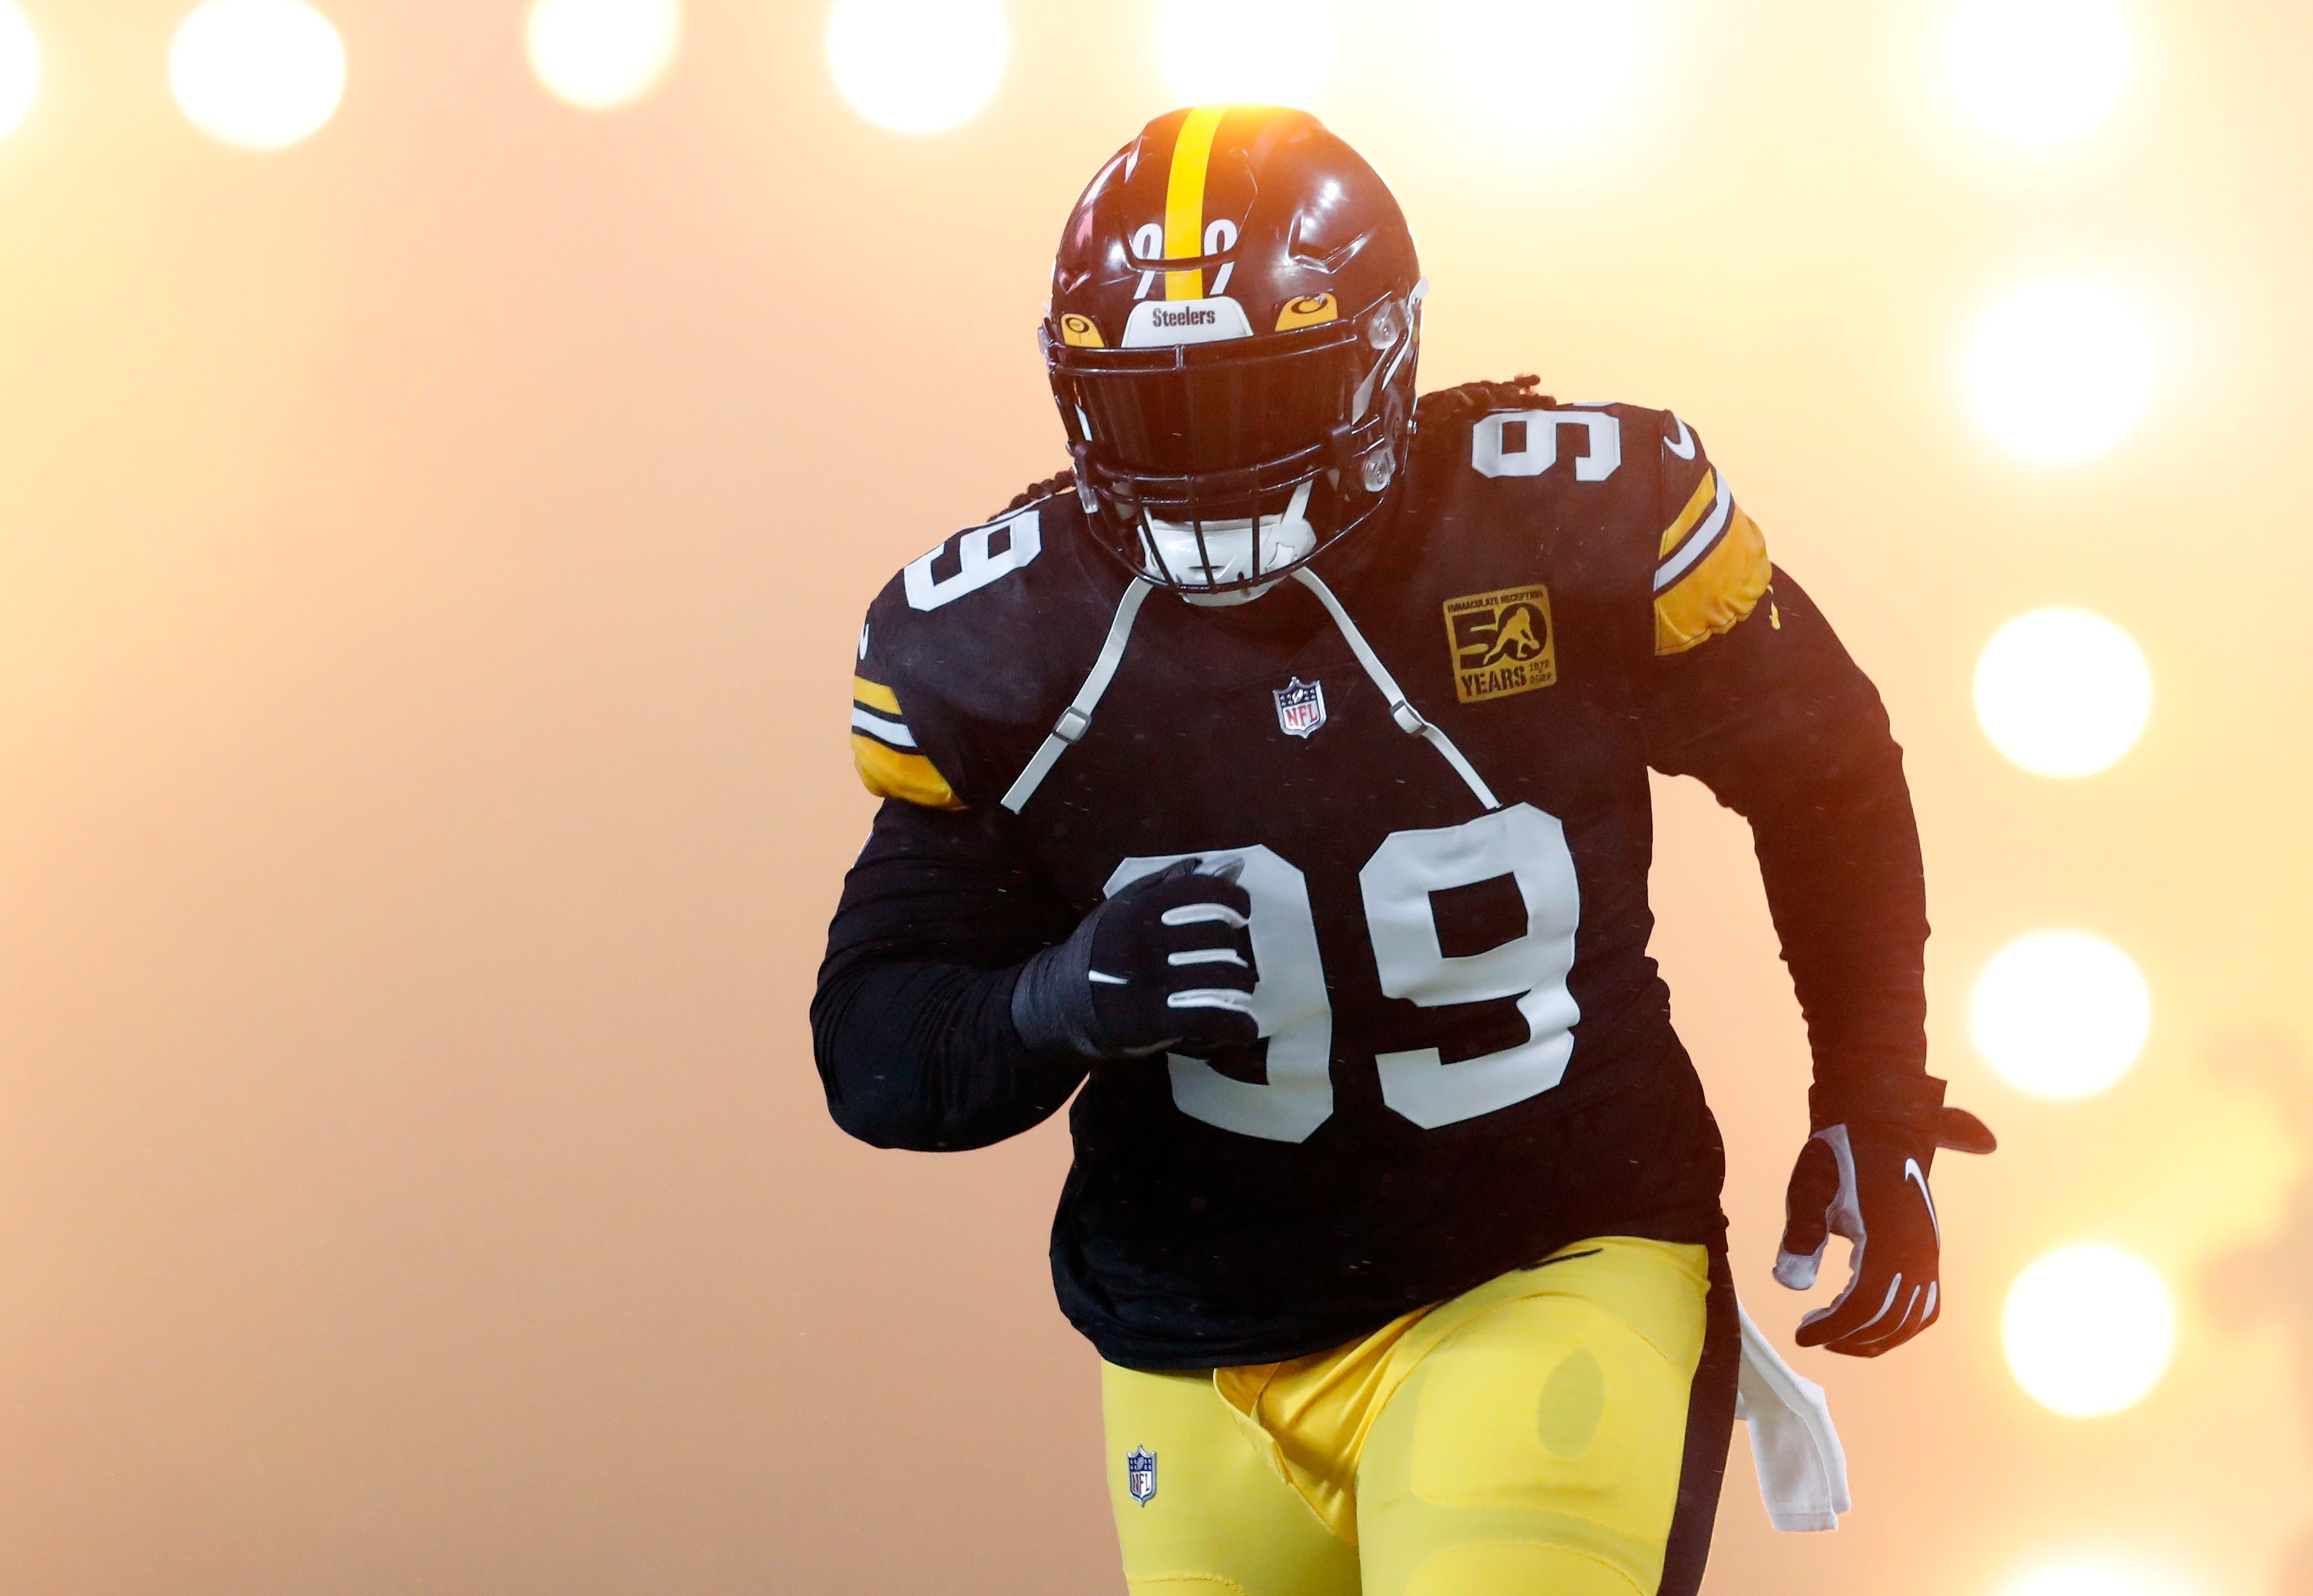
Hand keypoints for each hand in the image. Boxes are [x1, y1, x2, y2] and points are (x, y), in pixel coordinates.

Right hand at [1009, 857, 1259, 1061]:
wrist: (1060, 1004)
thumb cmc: (1102, 949)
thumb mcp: (1128, 904)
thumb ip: (1178, 883)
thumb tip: (1234, 864)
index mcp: (1139, 908)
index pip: (1206, 891)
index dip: (1235, 901)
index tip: (1239, 914)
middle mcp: (1144, 940)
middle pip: (1219, 936)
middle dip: (1232, 949)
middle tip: (1226, 961)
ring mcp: (1149, 982)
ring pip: (1224, 977)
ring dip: (1239, 987)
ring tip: (1232, 991)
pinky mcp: (1154, 1021)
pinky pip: (1215, 1018)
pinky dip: (1238, 1025)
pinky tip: (1239, 1025)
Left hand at [1775, 1102, 1995, 1356]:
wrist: (1880, 1124)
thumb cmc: (1838, 1155)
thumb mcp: (1809, 1191)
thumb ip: (1801, 1238)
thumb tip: (1790, 1285)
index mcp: (1889, 1240)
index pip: (1864, 1306)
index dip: (1833, 1329)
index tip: (1801, 1336)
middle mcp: (1918, 1253)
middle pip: (1890, 1319)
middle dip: (1849, 1337)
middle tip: (1811, 1333)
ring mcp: (1928, 1253)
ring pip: (1914, 1317)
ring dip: (1877, 1336)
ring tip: (1836, 1334)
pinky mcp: (1929, 1250)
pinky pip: (1926, 1303)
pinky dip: (1901, 1322)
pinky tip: (1869, 1319)